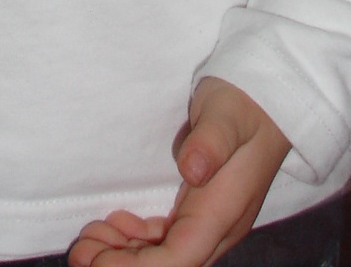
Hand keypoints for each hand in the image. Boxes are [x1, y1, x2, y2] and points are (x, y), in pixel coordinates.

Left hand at [68, 78, 289, 266]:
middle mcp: (217, 228)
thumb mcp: (227, 113)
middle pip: (169, 266)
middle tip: (80, 249)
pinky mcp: (200, 211)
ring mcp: (209, 221)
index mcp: (224, 212)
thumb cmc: (246, 102)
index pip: (180, 259)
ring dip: (125, 255)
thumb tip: (193, 171)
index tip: (99, 259)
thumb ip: (212, 141)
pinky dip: (136, 241)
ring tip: (87, 240)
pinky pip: (167, 240)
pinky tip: (114, 226)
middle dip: (123, 266)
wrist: (269, 100)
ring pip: (165, 257)